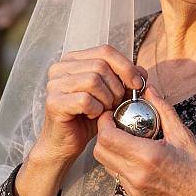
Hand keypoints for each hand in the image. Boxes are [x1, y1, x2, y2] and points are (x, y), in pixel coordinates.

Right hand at [32, 44, 147, 163]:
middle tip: (116, 103)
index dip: (126, 66)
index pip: (106, 50)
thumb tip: (142, 72)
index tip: (138, 84)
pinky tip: (93, 116)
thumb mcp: (112, 93)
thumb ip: (126, 79)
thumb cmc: (90, 116)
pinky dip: (96, 110)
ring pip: (93, 80)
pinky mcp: (53, 102)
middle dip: (117, 86)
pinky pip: (85, 100)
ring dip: (107, 99)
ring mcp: (54, 84)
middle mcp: (60, 67)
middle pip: (101, 65)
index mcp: (74, 59)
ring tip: (105, 109)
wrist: (66, 144)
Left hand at [93, 85, 195, 195]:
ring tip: (124, 134)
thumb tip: (149, 90)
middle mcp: (135, 174)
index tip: (113, 111)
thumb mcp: (182, 134)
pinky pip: (116, 174)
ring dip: (109, 147)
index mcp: (147, 157)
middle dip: (103, 132)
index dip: (105, 121)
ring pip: (105, 164)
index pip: (108, 137)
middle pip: (100, 151)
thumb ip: (163, 109)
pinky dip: (118, 159)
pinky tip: (134, 151)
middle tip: (116, 120)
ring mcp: (133, 188)